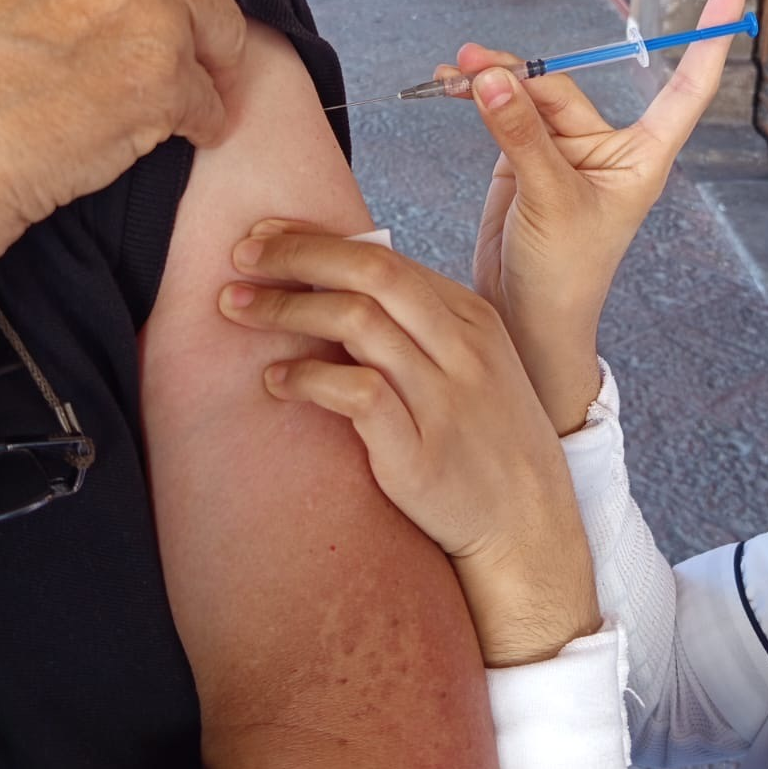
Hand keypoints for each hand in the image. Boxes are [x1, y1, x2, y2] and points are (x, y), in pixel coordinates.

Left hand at [219, 224, 600, 667]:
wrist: (529, 530)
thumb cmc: (485, 443)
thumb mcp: (472, 367)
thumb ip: (417, 327)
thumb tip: (332, 285)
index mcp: (472, 317)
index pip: (385, 256)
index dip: (315, 241)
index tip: (263, 238)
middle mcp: (463, 349)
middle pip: (371, 273)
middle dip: (298, 256)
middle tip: (240, 259)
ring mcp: (446, 400)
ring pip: (359, 323)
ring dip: (287, 309)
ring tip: (238, 310)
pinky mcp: (422, 455)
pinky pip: (357, 395)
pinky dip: (307, 378)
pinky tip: (275, 381)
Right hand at [438, 0, 748, 433]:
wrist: (525, 318)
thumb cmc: (565, 275)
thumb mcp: (550, 202)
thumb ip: (522, 137)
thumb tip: (495, 78)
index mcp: (641, 157)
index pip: (684, 87)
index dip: (708, 39)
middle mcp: (605, 147)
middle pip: (563, 86)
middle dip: (519, 72)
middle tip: (473, 63)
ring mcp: (561, 151)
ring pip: (526, 95)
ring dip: (491, 82)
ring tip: (454, 72)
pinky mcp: (522, 159)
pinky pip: (502, 113)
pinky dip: (477, 98)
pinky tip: (451, 85)